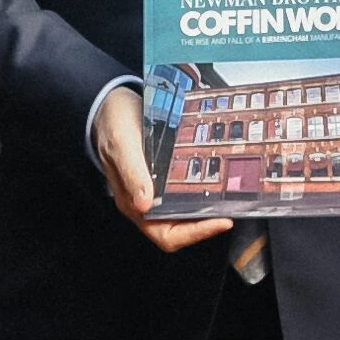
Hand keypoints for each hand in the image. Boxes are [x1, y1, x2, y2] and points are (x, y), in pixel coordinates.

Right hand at [90, 83, 238, 254]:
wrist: (108, 104)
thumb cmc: (112, 123)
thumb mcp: (122, 143)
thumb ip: (132, 172)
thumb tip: (144, 203)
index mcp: (132, 202)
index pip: (165, 234)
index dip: (194, 234)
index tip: (220, 221)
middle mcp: (144, 201)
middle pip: (179, 228)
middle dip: (205, 224)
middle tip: (230, 208)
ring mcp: (155, 189)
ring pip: (184, 211)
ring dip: (205, 209)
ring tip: (227, 198)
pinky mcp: (162, 175)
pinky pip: (183, 192)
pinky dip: (200, 190)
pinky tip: (214, 180)